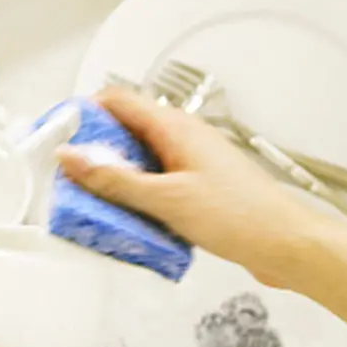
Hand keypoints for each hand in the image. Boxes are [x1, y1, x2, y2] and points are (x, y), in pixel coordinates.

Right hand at [55, 87, 334, 288]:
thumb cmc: (240, 217)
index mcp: (176, 128)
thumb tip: (73, 158)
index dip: (84, 112)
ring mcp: (192, 164)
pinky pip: (156, 186)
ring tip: (96, 206)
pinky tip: (131, 223)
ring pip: (140, 163)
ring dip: (117, 182)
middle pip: (125, 132)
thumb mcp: (166, 200)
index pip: (118, 100)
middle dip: (95, 154)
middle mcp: (183, 139)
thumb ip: (115, 180)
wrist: (287, 246)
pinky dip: (138, 200)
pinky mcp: (198, 190)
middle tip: (72, 180)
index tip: (59, 135)